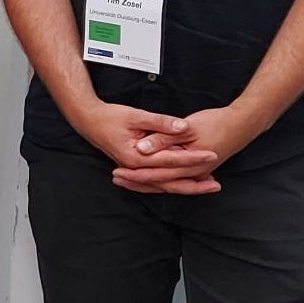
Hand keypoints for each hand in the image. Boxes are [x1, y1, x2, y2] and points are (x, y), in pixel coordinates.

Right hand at [68, 102, 216, 191]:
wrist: (88, 120)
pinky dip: (172, 183)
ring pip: (164, 185)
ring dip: (185, 186)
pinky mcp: (136, 168)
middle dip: (194, 184)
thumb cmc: (109, 117)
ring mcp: (135, 170)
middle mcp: (136, 168)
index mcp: (136, 157)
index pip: (171, 159)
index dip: (193, 157)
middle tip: (216, 185)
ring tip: (206, 187)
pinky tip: (184, 182)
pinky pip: (157, 181)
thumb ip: (161, 122)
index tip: (212, 154)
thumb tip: (182, 126)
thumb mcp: (136, 116)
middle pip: (170, 182)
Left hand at [112, 105, 261, 194]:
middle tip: (116, 179)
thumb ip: (163, 138)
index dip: (135, 175)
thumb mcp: (187, 127)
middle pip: (160, 182)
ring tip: (128, 179)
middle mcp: (193, 173)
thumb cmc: (217, 123)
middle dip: (137, 182)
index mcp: (188, 165)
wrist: (243, 124)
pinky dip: (161, 177)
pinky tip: (151, 175)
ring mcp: (197, 172)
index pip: (156, 175)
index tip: (118, 174)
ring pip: (168, 182)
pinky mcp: (198, 167)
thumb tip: (141, 149)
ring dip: (148, 181)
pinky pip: (176, 177)